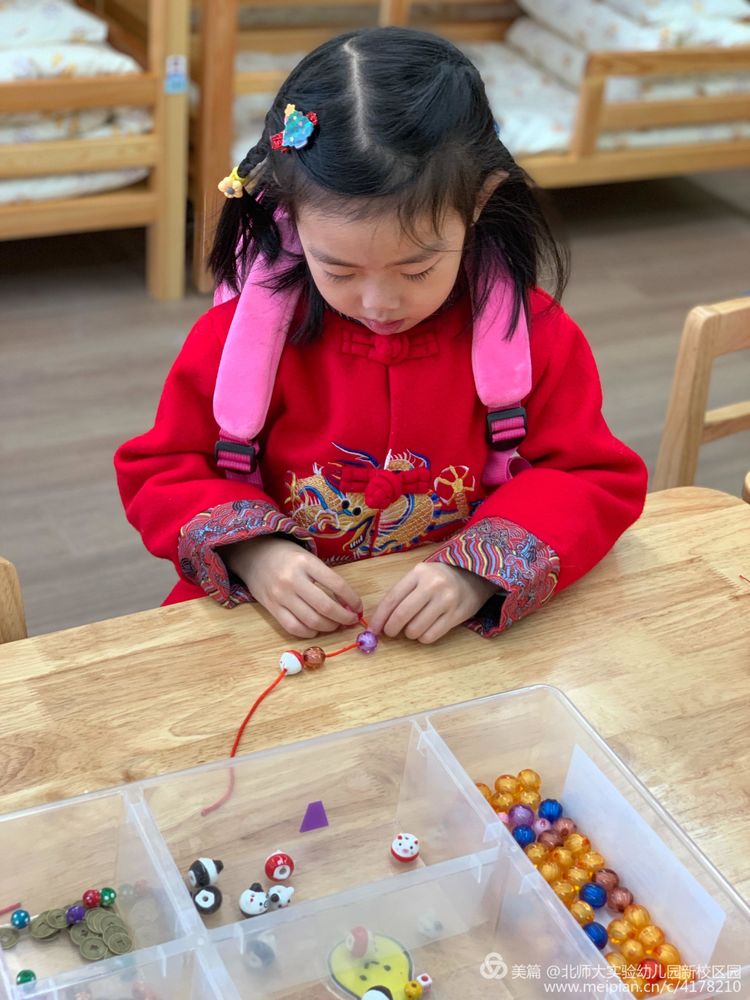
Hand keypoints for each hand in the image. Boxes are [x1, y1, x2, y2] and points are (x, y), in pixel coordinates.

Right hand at [225, 535, 362, 638]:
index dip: (352, 599)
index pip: (337, 584)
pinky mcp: (271, 608)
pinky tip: (316, 629)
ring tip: (335, 624)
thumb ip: (325, 577)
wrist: (253, 555)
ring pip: (311, 621)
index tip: (358, 606)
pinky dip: (309, 632)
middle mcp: (293, 579)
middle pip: (325, 607)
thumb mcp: (307, 558)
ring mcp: (280, 595)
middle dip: (344, 617)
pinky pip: (293, 627)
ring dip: (329, 627)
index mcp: (306, 562)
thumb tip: (347, 603)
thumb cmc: (286, 556)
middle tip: (350, 620)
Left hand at [369, 562, 496, 643]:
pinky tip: (425, 630)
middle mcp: (432, 585)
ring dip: (409, 633)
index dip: (379, 617)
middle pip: (402, 615)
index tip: (372, 629)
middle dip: (391, 628)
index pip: (392, 598)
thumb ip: (401, 593)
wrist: (474, 576)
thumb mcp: (420, 576)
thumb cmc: (439, 578)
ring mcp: (446, 601)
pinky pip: (430, 636)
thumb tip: (380, 620)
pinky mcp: (457, 615)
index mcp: (418, 573)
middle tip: (390, 632)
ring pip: (415, 629)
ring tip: (412, 627)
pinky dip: (423, 638)